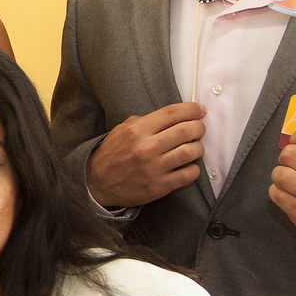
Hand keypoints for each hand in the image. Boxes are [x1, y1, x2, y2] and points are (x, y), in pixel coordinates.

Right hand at [85, 102, 206, 208]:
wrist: (97, 182)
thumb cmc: (112, 154)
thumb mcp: (122, 130)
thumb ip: (146, 121)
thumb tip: (174, 117)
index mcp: (137, 130)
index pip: (172, 113)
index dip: (191, 109)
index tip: (199, 110)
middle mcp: (146, 148)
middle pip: (186, 131)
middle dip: (198, 127)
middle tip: (198, 128)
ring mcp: (154, 168)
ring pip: (191, 152)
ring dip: (198, 147)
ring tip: (194, 147)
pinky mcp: (159, 186)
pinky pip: (189, 174)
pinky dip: (193, 168)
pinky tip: (187, 165)